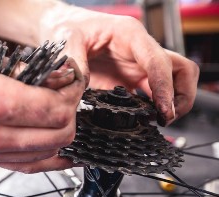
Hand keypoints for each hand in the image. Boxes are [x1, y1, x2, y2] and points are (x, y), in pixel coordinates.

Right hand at [0, 42, 84, 172]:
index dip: (71, 96)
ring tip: (61, 119)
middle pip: (57, 136)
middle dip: (71, 117)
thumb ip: (17, 71)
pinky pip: (21, 167)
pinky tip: (54, 151)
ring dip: (60, 137)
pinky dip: (43, 158)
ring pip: (43, 156)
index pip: (54, 109)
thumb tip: (49, 78)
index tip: (71, 86)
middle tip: (68, 100)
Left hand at [40, 6, 198, 125]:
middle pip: (179, 70)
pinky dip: (153, 108)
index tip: (163, 109)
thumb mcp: (68, 39)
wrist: (65, 28)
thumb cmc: (70, 27)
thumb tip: (82, 84)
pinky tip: (144, 119)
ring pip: (172, 82)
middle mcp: (140, 51)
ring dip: (172, 102)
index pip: (158, 61)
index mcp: (130, 35)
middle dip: (180, 95)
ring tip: (161, 121)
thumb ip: (75, 62)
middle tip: (167, 117)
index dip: (164, 87)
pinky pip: (151, 95)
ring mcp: (137, 67)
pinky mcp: (129, 81)